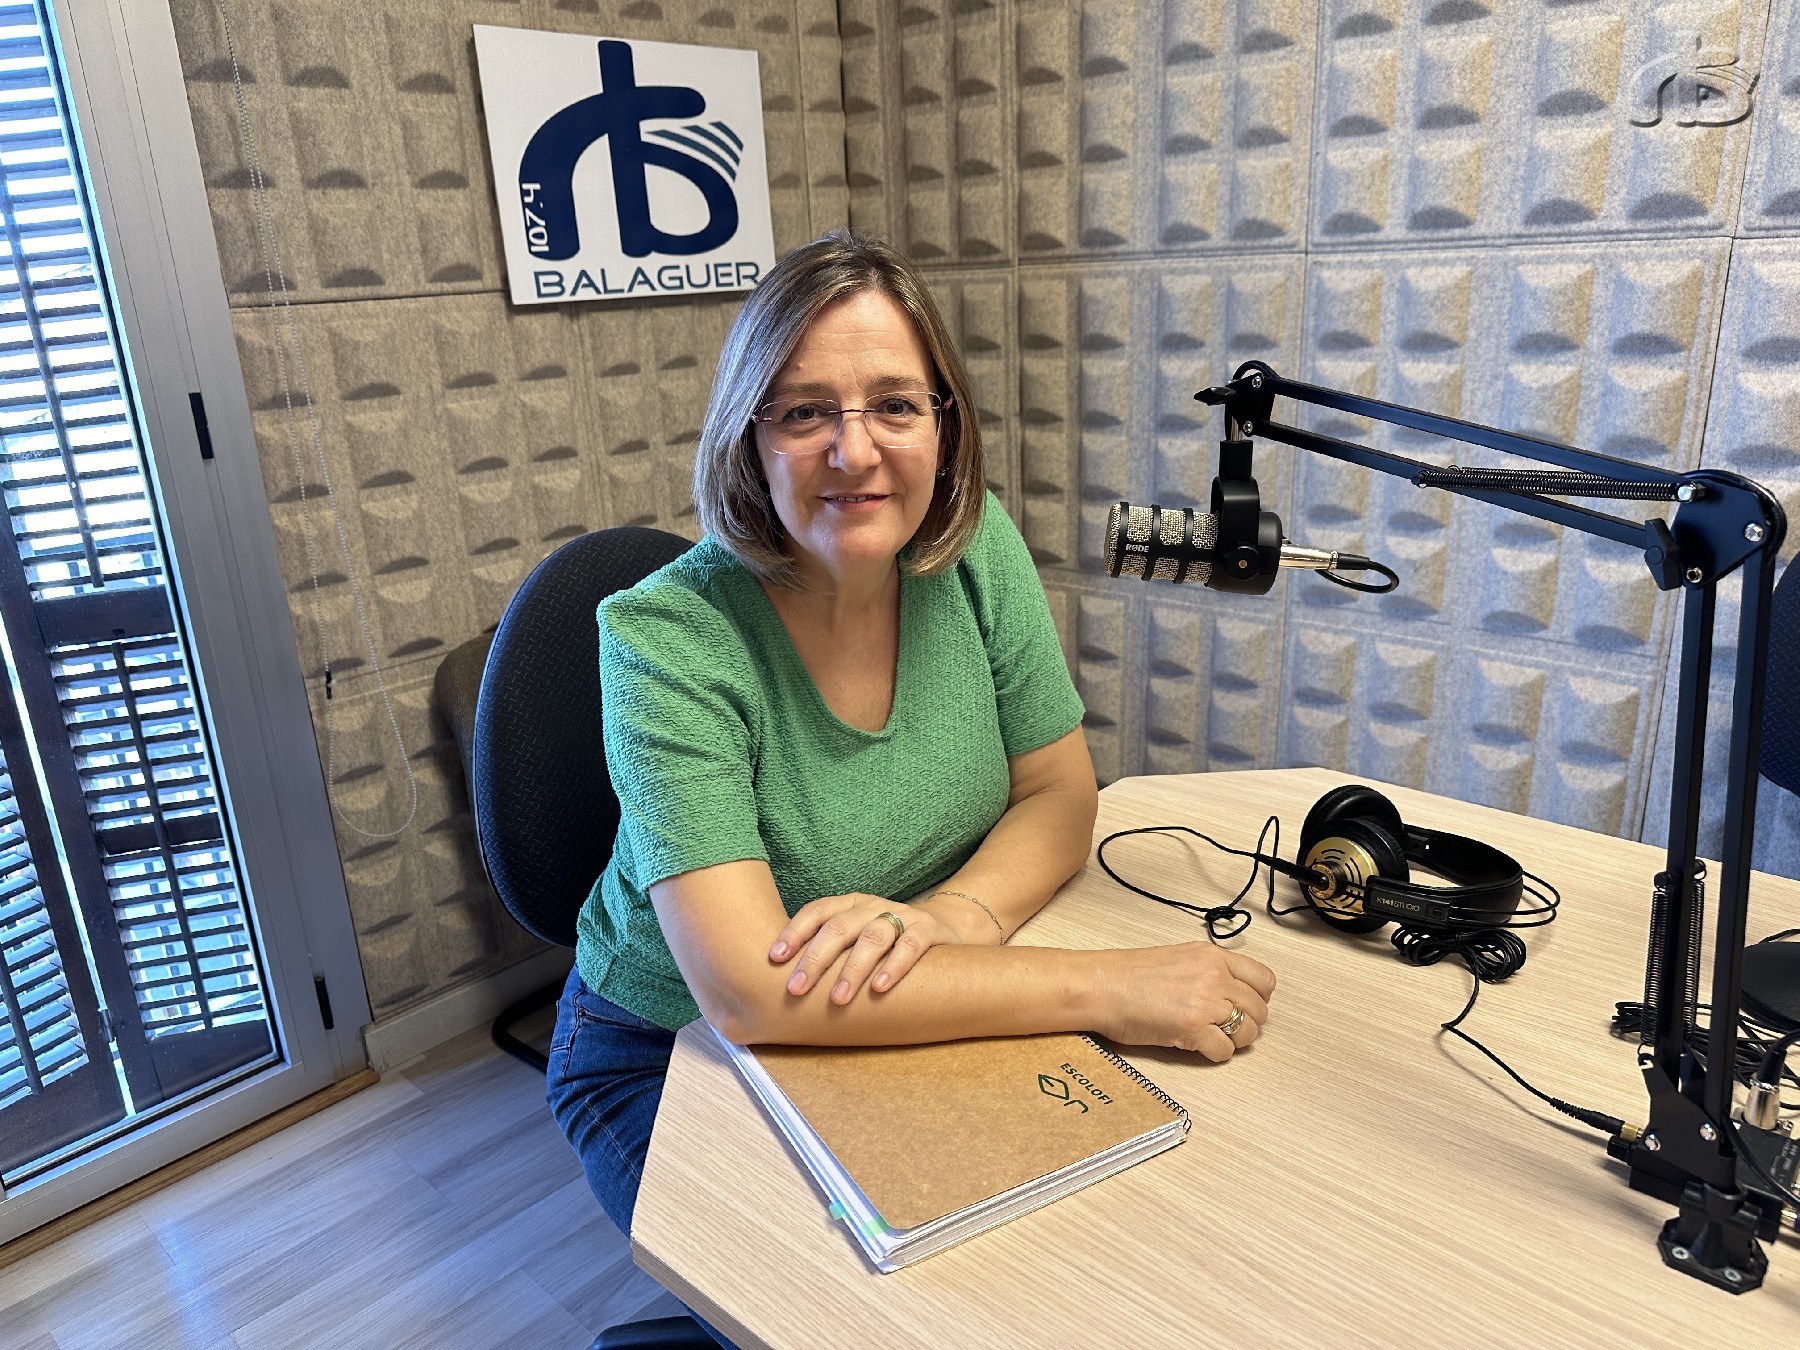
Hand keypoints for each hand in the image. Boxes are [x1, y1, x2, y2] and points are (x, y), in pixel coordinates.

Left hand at [768, 894, 963, 1003]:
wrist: (946, 928)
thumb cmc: (888, 941)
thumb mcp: (857, 937)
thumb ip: (830, 950)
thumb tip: (781, 981)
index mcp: (850, 905)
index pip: (817, 911)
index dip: (794, 932)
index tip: (774, 958)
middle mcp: (872, 906)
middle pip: (839, 927)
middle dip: (815, 959)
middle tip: (796, 989)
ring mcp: (901, 916)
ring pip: (872, 938)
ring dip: (852, 969)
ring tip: (837, 999)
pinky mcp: (928, 930)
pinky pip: (910, 946)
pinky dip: (894, 966)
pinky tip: (880, 988)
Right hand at [1096, 944, 1275, 1061]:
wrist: (1101, 986)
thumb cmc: (1128, 975)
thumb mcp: (1178, 957)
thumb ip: (1208, 970)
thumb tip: (1230, 992)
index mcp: (1212, 956)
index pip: (1264, 979)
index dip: (1259, 998)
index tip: (1248, 1006)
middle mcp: (1214, 976)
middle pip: (1259, 1009)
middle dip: (1248, 1023)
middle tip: (1230, 1028)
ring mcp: (1206, 1003)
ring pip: (1248, 1031)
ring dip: (1235, 1040)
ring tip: (1215, 1038)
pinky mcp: (1193, 1029)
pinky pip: (1225, 1051)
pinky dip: (1216, 1054)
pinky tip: (1200, 1047)